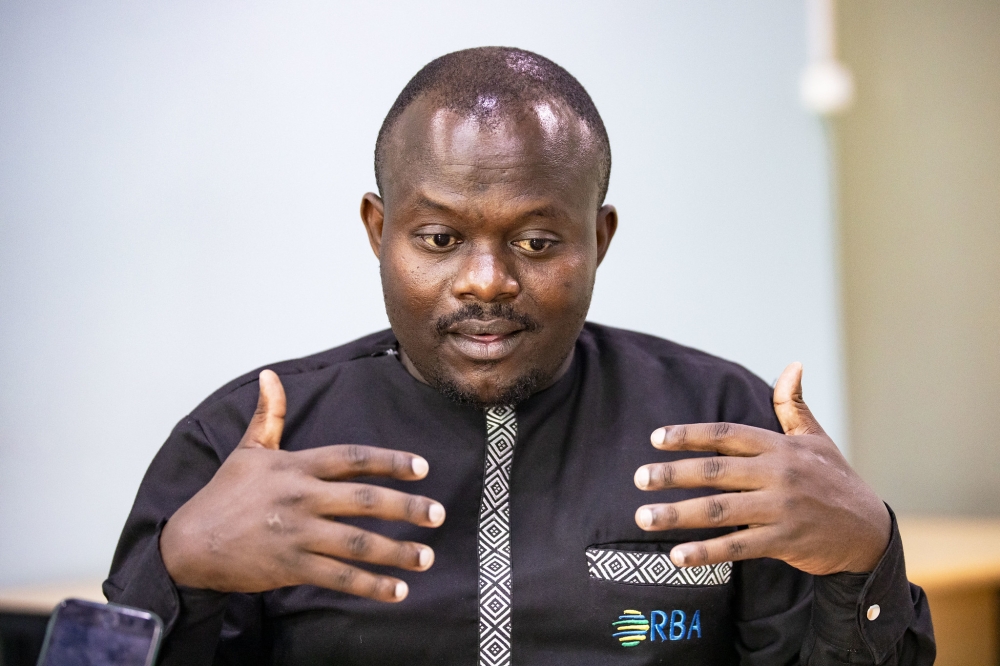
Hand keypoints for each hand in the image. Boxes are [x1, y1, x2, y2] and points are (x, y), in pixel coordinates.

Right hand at [160, 370, 444, 601]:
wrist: (188, 545)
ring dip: (396, 551)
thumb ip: (269, 414)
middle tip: (438, 514)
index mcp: (296, 467)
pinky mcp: (290, 567)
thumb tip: (269, 375)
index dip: (389, 461)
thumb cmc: (223, 495)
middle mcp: (301, 498)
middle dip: (406, 508)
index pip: (352, 458)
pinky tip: (397, 590)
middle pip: (364, 501)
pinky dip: (370, 585)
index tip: (422, 467)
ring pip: (356, 543)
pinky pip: (338, 577)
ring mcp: (297, 535)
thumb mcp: (248, 450)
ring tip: (427, 557)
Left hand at [633, 363, 889, 575]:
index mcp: (780, 447)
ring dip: (678, 514)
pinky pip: (738, 547)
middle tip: (638, 478)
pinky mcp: (785, 541)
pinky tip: (678, 555)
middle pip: (716, 472)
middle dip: (672, 474)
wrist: (871, 532)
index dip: (690, 435)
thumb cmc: (835, 481)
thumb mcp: (816, 439)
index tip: (656, 438)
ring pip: (720, 510)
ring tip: (644, 517)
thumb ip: (793, 405)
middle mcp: (779, 474)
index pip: (726, 435)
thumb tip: (793, 365)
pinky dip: (706, 552)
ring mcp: (782, 508)